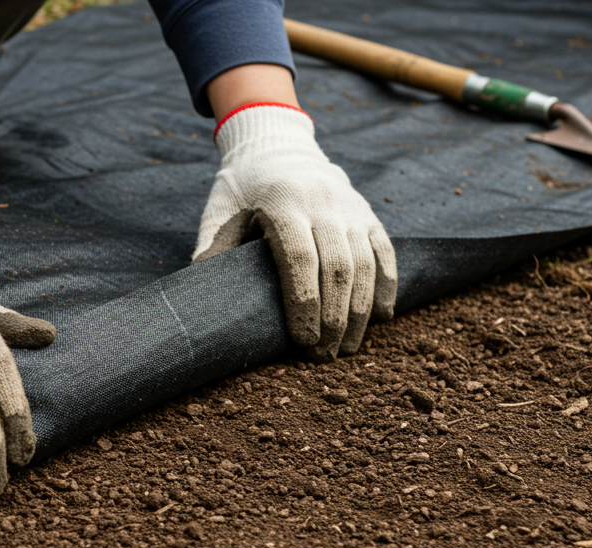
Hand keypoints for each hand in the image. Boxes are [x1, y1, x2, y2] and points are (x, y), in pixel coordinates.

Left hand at [193, 104, 395, 359]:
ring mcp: (350, 207)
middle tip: (324, 357)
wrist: (278, 146)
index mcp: (282, 204)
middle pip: (337, 267)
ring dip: (359, 311)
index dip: (304, 303)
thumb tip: (205, 301)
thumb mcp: (220, 214)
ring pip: (364, 264)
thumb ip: (215, 252)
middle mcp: (322, 203)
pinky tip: (380, 317)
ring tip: (346, 348)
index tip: (302, 341)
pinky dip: (385, 285)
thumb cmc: (241, 191)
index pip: (299, 259)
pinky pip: (384, 251)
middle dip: (333, 318)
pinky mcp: (367, 212)